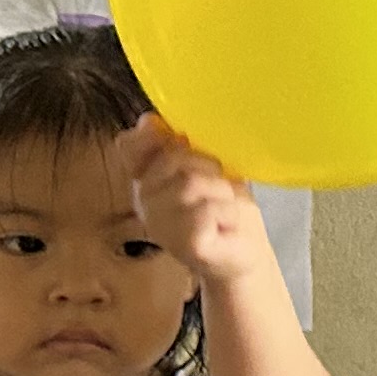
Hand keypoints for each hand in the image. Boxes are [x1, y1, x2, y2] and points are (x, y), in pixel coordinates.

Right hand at [112, 118, 272, 284]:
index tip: (184, 143)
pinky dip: (228, 213)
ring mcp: (161, 225)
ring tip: (225, 209)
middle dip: (209, 168)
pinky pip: (208, 209)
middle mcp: (144, 202)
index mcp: (147, 180)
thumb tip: (147, 120)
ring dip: (222, 192)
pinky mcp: (185, 243)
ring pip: (192, 183)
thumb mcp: (205, 168)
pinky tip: (226, 227)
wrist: (246, 255)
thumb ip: (176, 146)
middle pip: (173, 159)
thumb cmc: (226, 210)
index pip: (130, 146)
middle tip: (220, 190)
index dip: (156, 139)